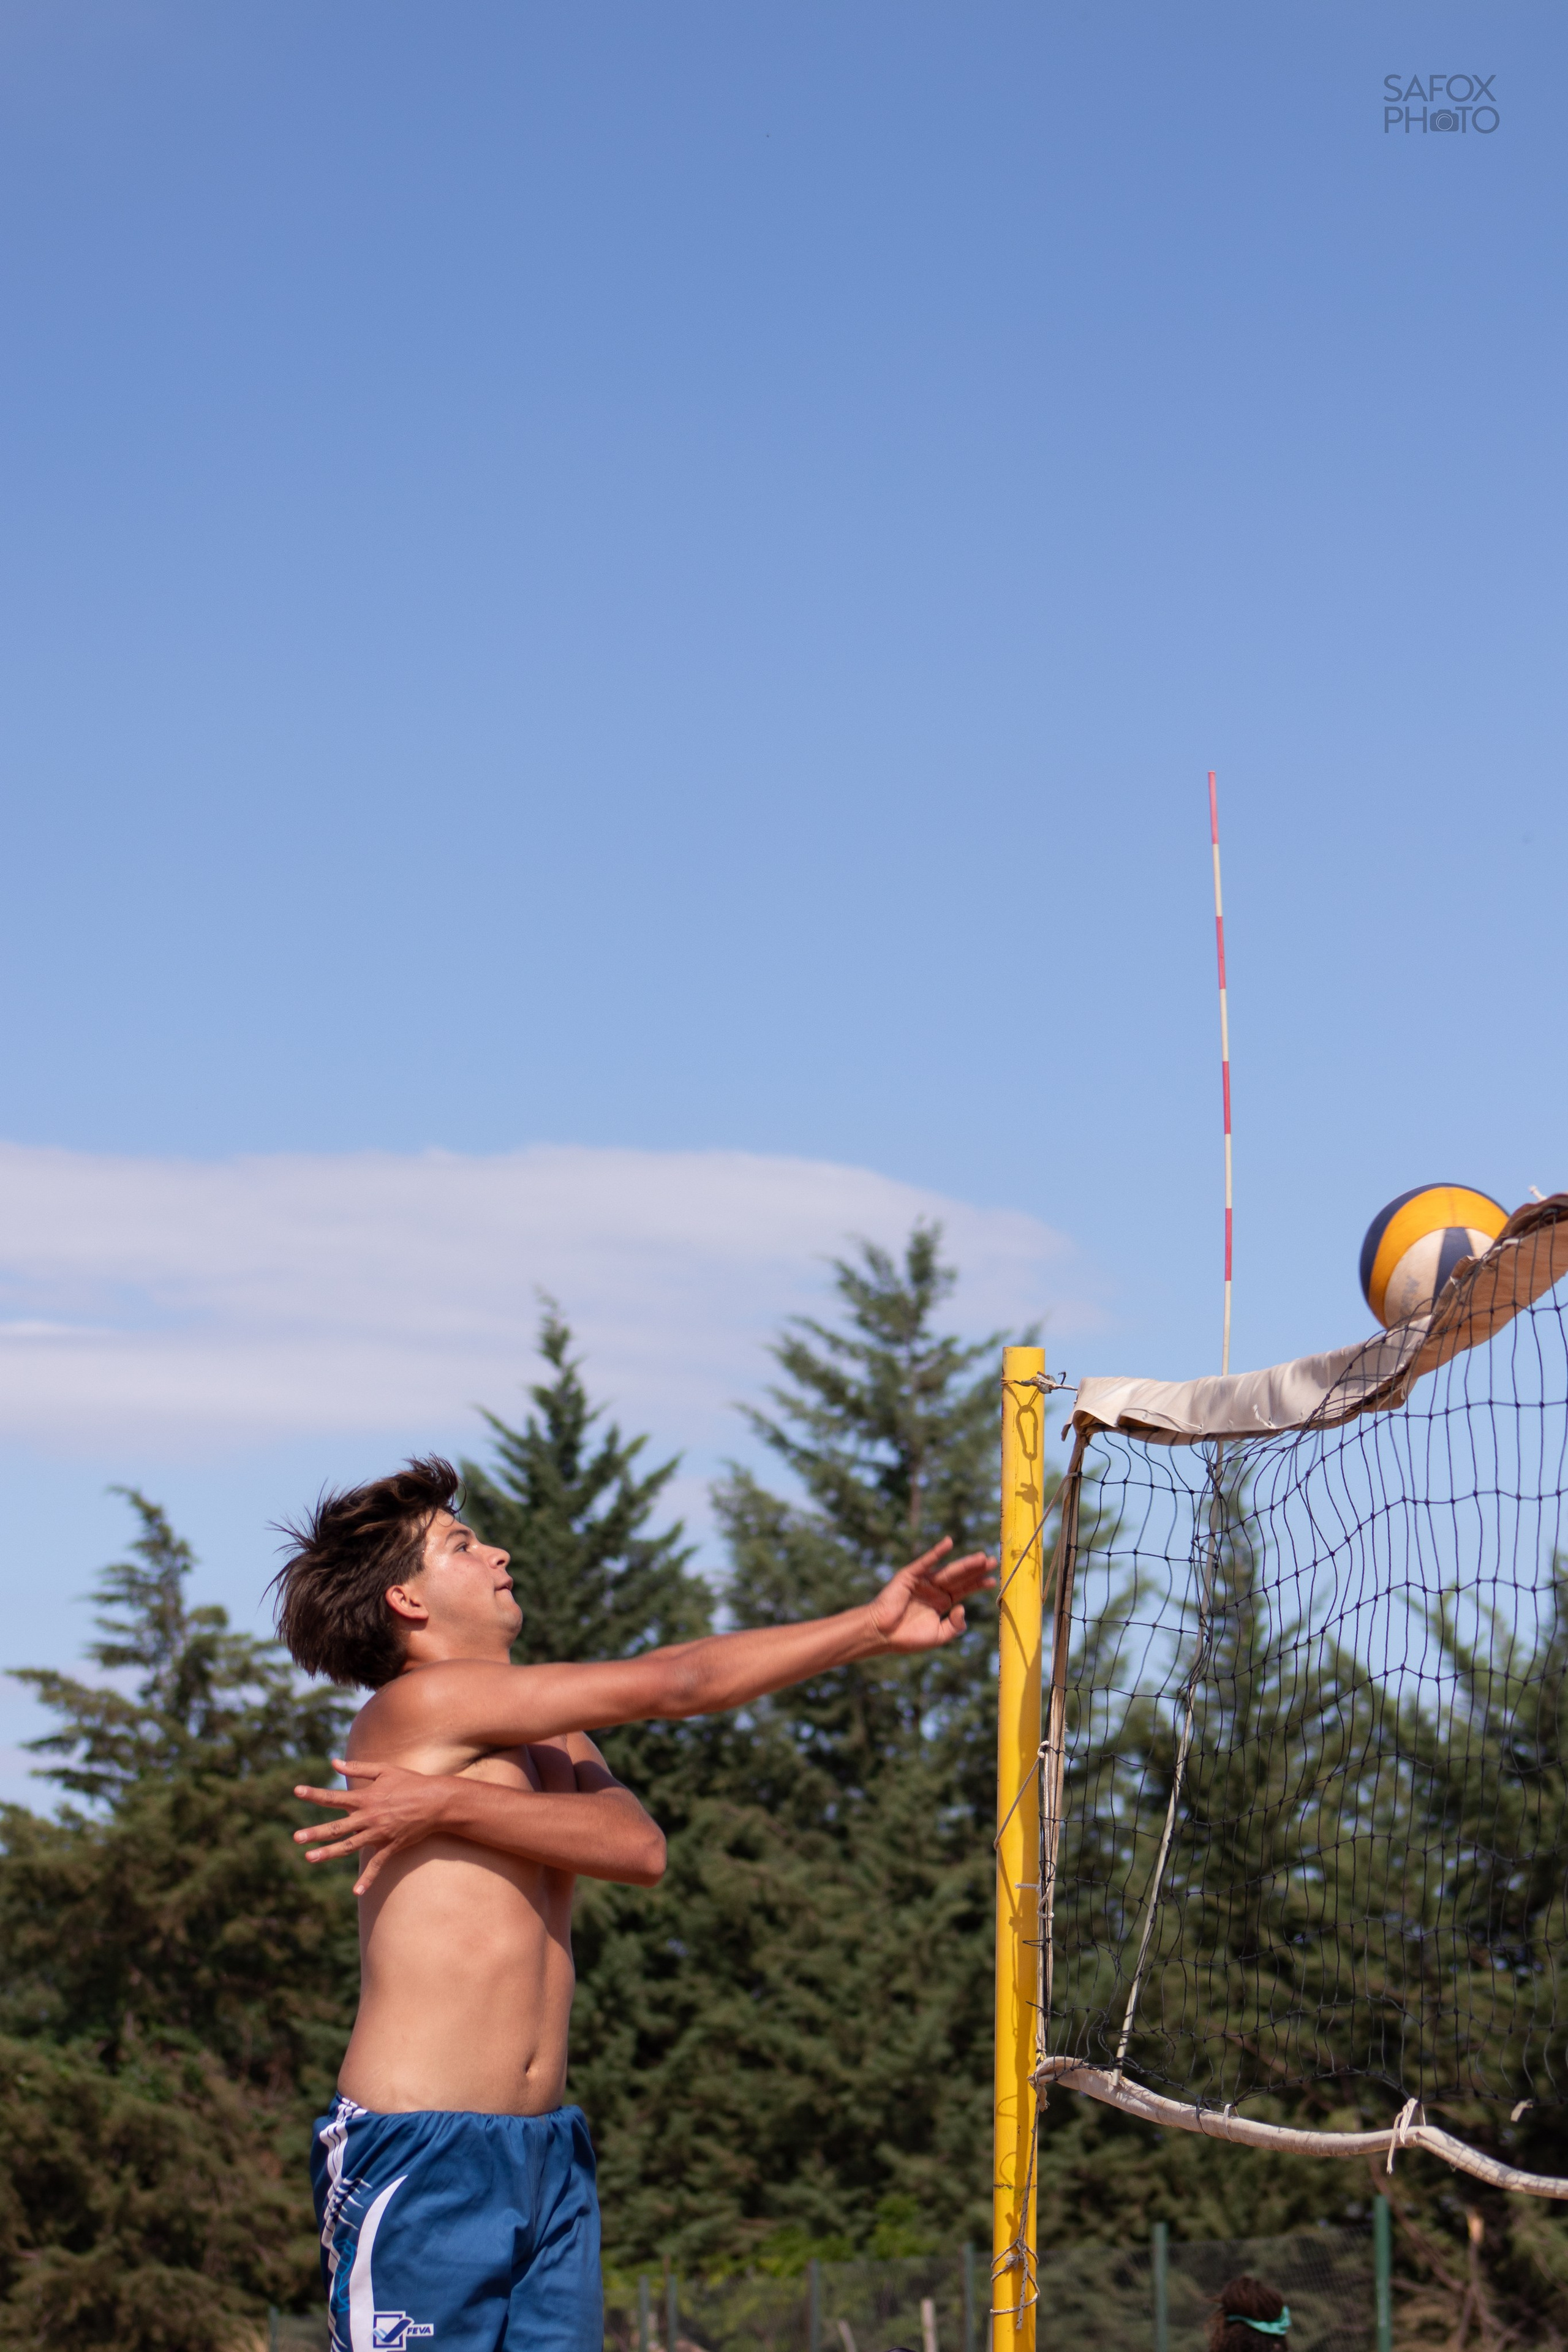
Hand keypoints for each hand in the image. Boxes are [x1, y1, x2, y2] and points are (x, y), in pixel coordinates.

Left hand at [292, 1757, 452, 1896]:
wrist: (436, 1802)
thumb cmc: (410, 1782)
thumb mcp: (385, 1770)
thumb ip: (359, 1767)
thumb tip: (334, 1762)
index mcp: (366, 1798)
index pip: (335, 1797)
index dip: (315, 1794)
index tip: (296, 1791)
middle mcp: (369, 1817)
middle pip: (337, 1826)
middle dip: (316, 1832)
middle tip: (296, 1837)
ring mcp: (379, 1834)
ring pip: (349, 1846)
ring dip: (329, 1853)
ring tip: (309, 1858)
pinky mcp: (390, 1847)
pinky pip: (376, 1865)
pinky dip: (367, 1879)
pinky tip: (356, 1892)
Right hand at [867, 1537, 996, 1652]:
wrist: (882, 1634)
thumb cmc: (908, 1638)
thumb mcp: (939, 1635)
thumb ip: (955, 1625)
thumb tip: (963, 1607)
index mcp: (941, 1603)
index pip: (964, 1590)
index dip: (977, 1585)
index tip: (993, 1581)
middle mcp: (934, 1590)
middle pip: (960, 1577)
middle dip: (976, 1570)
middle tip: (993, 1561)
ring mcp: (923, 1582)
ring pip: (948, 1570)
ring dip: (964, 1564)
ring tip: (981, 1557)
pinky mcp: (910, 1575)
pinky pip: (926, 1562)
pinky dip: (937, 1552)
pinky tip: (948, 1543)